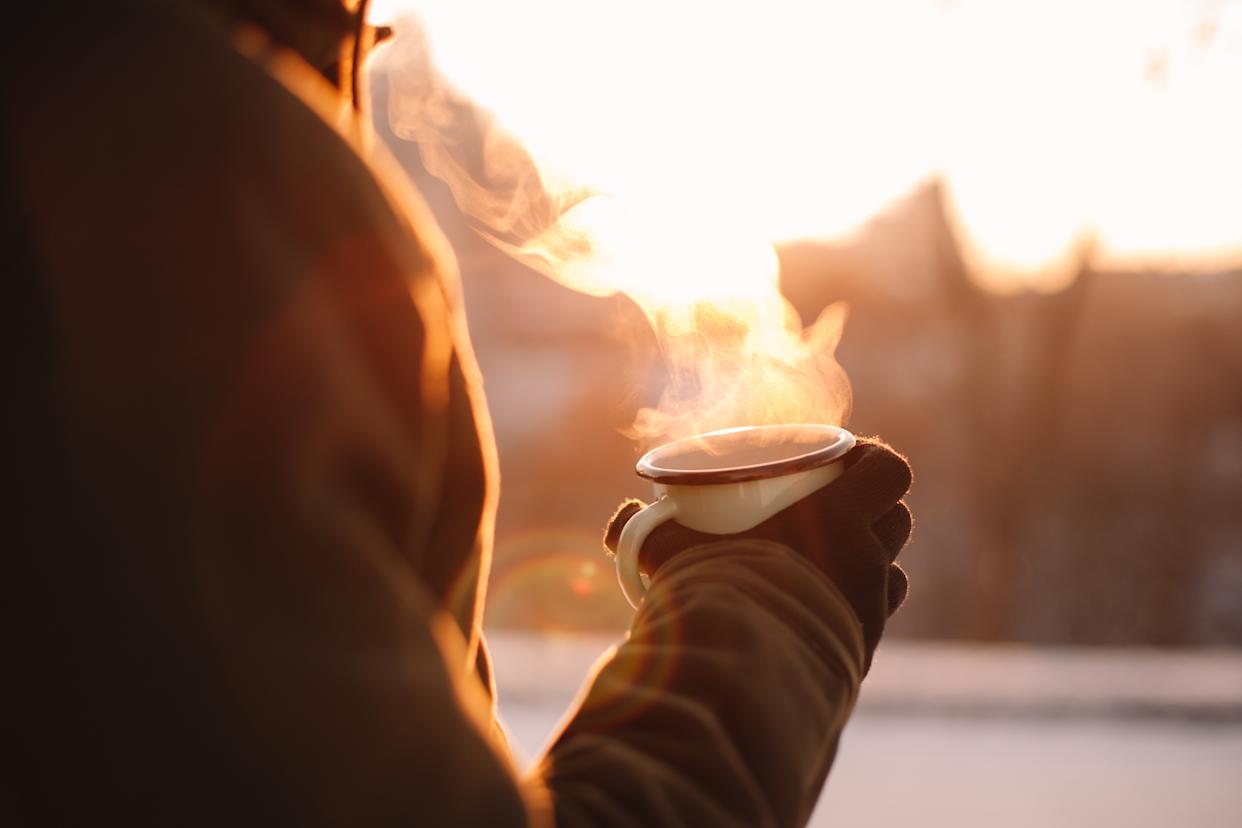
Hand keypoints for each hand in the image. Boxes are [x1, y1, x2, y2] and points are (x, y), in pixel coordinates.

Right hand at [605, 437, 912, 666]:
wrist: (740, 673)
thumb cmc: (711, 596)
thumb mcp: (672, 554)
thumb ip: (643, 532)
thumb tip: (623, 518)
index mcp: (838, 517)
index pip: (890, 470)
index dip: (874, 462)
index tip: (843, 463)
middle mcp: (868, 560)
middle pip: (898, 518)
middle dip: (874, 508)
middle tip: (832, 508)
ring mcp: (871, 606)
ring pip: (894, 568)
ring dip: (872, 556)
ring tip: (832, 556)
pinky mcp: (865, 648)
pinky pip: (878, 613)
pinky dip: (861, 602)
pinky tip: (829, 604)